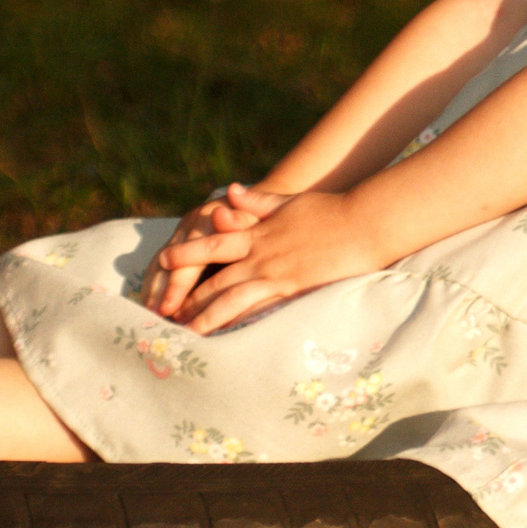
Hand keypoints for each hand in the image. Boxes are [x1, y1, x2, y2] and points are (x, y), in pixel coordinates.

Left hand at [163, 190, 392, 333]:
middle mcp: (261, 255)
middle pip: (214, 277)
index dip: (186, 253)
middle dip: (187, 296)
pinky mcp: (293, 291)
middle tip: (163, 312)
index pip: (212, 243)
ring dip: (206, 317)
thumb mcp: (289, 201)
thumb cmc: (330, 210)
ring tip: (185, 332)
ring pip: (231, 299)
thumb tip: (229, 190)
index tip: (163, 263)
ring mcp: (276, 274)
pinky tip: (225, 336)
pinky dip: (238, 323)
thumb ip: (258, 199)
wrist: (363, 223)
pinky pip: (259, 310)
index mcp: (258, 231)